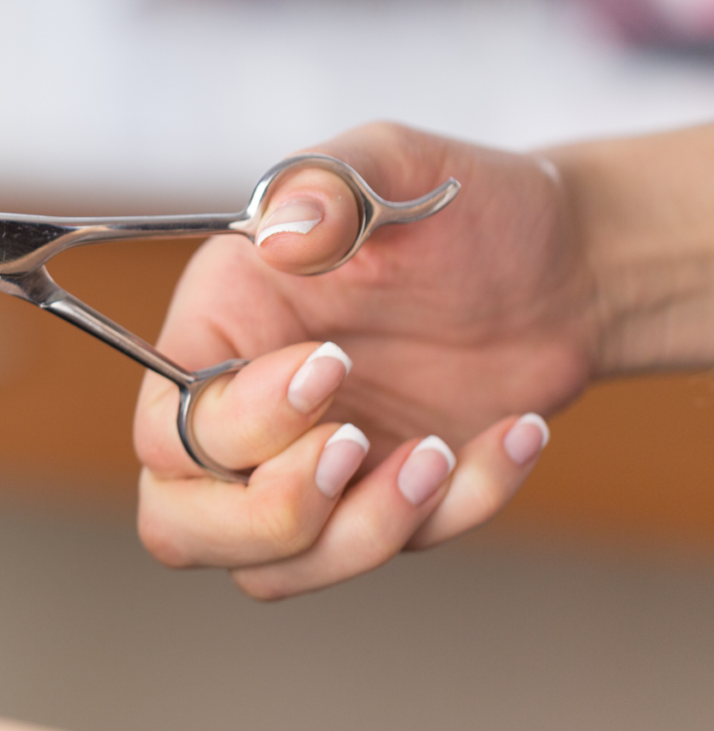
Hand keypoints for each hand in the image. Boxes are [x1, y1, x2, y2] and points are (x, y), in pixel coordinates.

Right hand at [135, 122, 596, 597]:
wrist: (566, 262)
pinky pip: (391, 554)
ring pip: (271, 570)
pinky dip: (458, 509)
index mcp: (218, 329)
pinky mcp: (379, 504)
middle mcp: (243, 412)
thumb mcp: (394, 161)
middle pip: (179, 525)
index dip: (234, 423)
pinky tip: (512, 435)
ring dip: (360, 534)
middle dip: (268, 515)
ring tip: (439, 452)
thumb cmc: (460, 204)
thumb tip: (281, 227)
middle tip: (354, 446)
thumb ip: (329, 182)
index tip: (334, 363)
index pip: (165, 426)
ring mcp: (307, 469)